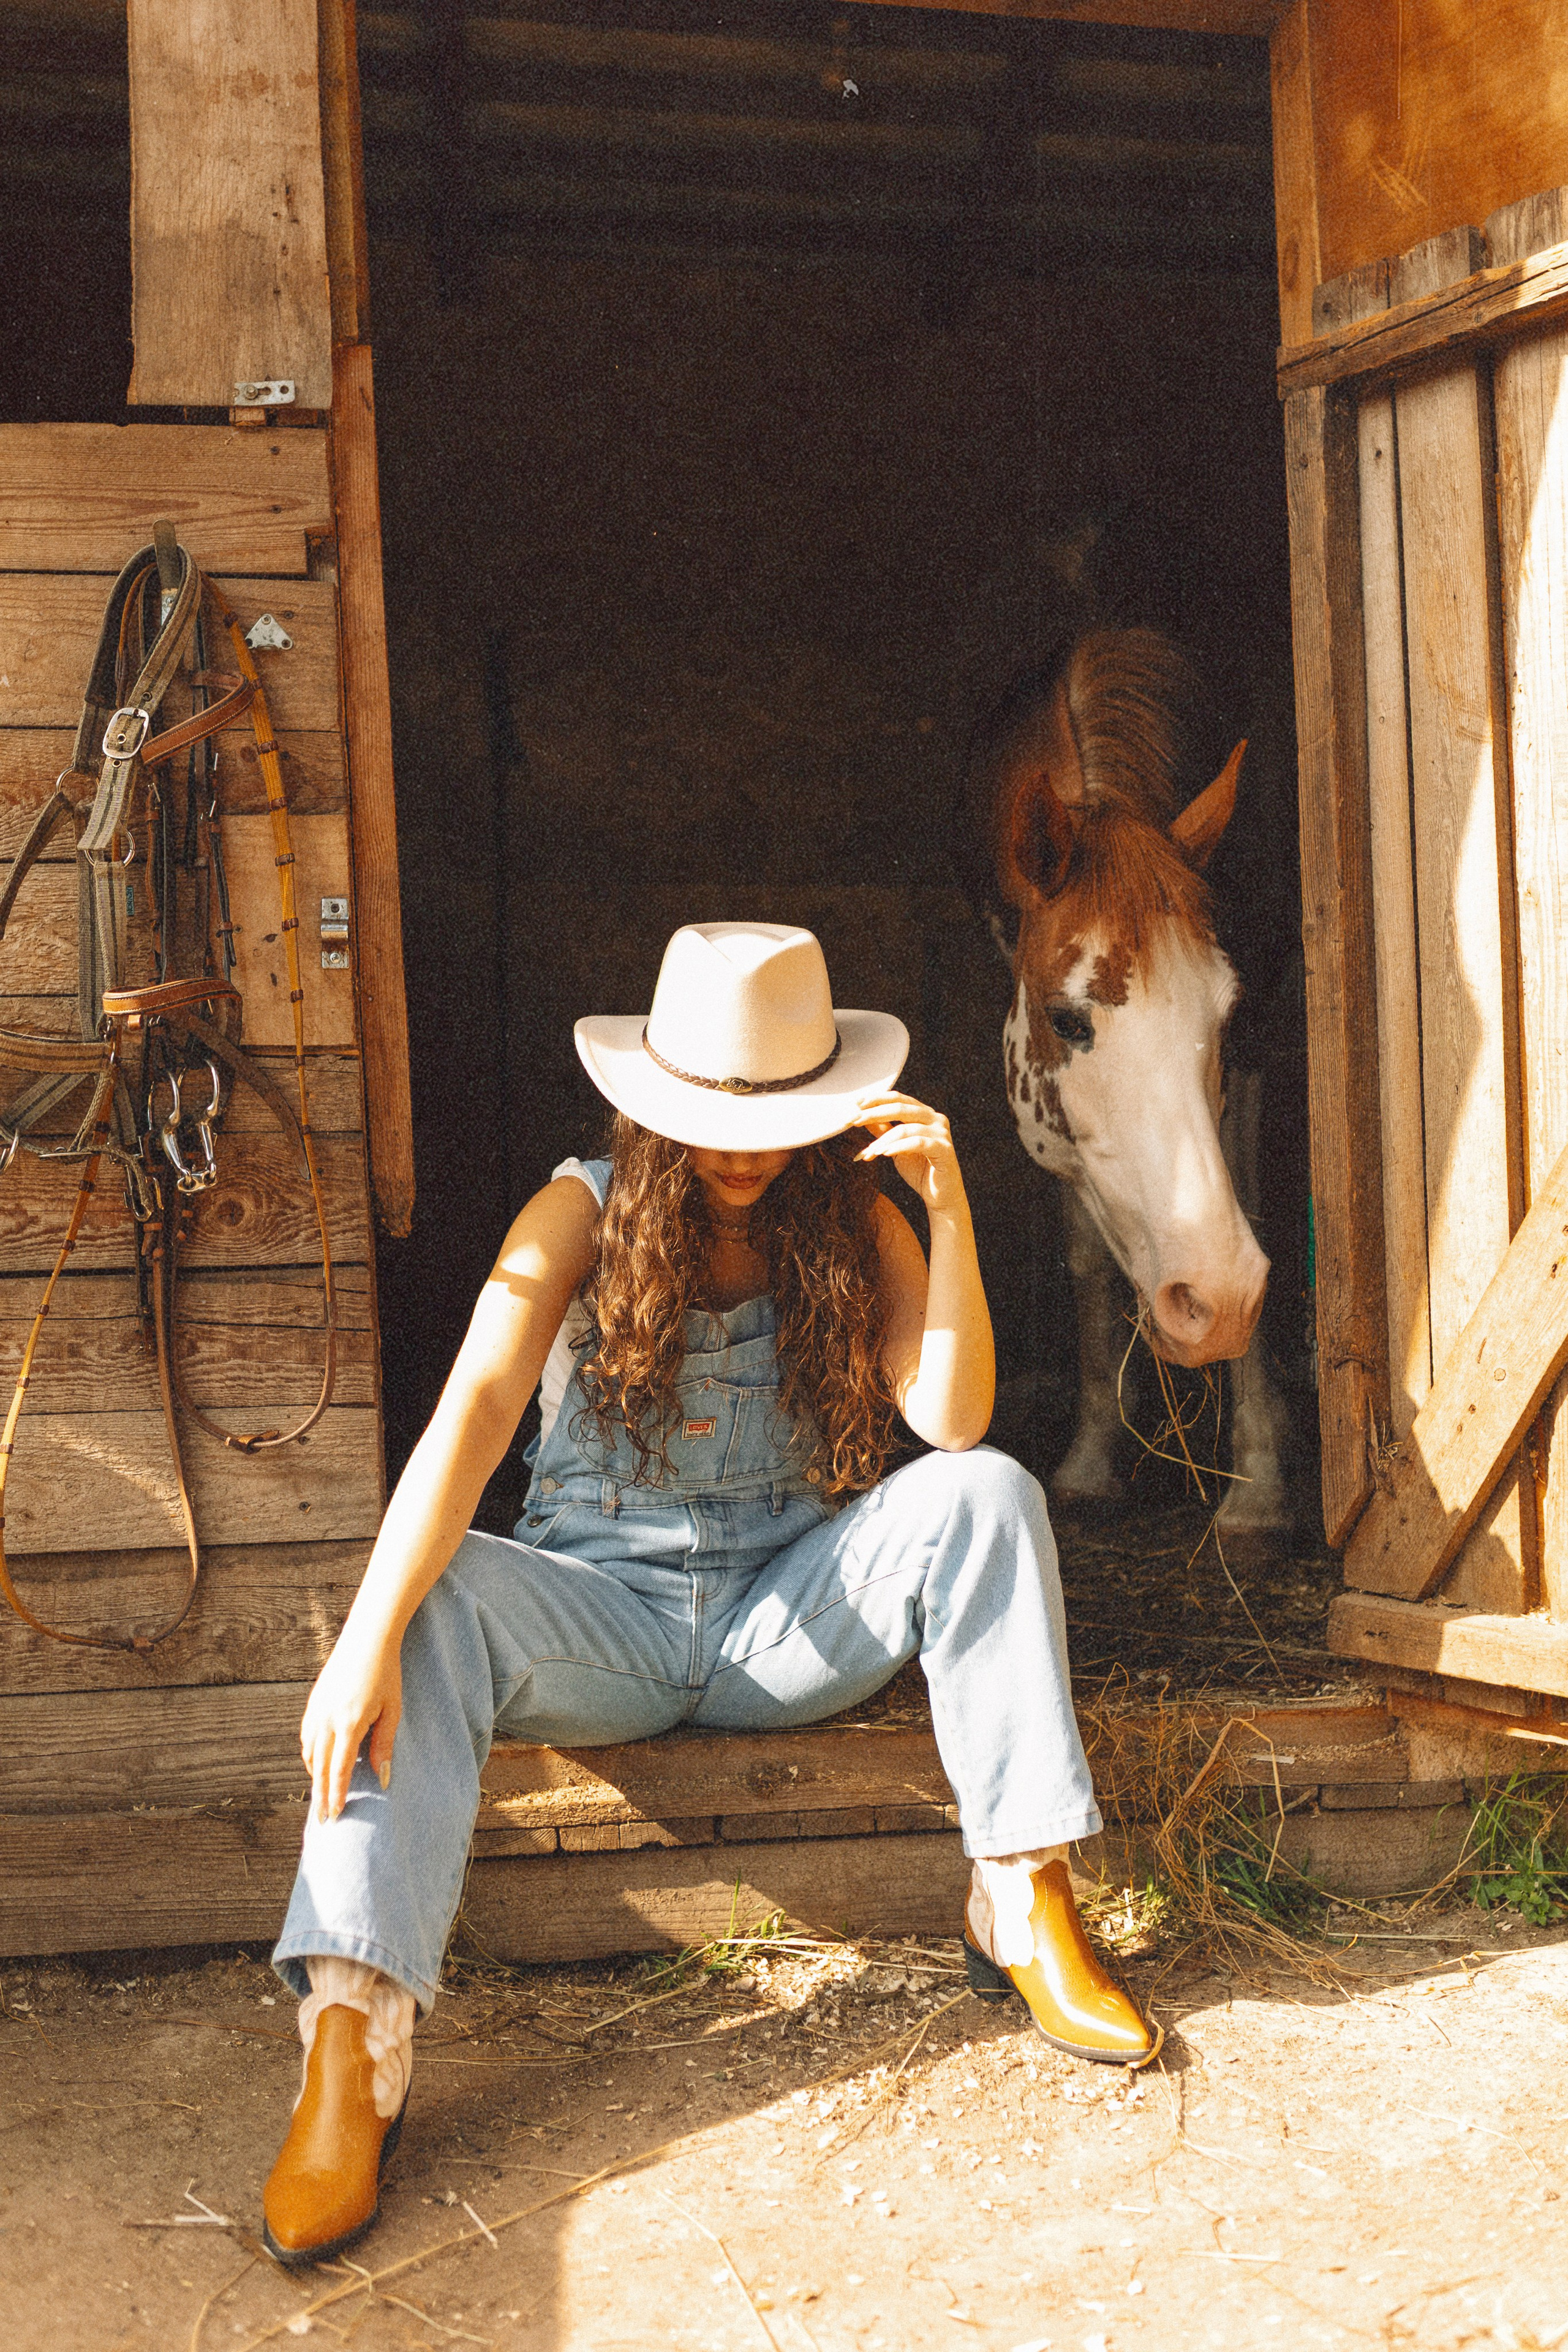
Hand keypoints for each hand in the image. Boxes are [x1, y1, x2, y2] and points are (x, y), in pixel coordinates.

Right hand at [300, 1622, 402, 1821]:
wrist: (366, 1639)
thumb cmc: (386, 1674)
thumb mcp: (391, 1710)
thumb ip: (384, 1745)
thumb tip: (383, 1779)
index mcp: (349, 1723)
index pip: (339, 1769)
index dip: (336, 1794)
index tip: (335, 1815)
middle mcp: (327, 1719)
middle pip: (320, 1767)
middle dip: (321, 1794)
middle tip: (323, 1819)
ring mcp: (316, 1710)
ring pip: (309, 1753)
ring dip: (315, 1775)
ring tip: (323, 1793)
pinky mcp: (312, 1702)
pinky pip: (306, 1737)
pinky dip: (311, 1755)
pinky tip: (319, 1763)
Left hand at [853, 1090, 965, 1213]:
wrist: (940, 1196)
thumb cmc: (919, 1170)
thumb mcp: (895, 1147)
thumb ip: (883, 1130)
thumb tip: (862, 1116)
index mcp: (924, 1114)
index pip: (898, 1098)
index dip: (876, 1100)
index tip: (855, 1104)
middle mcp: (935, 1118)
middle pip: (900, 1108)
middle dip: (873, 1114)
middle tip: (853, 1120)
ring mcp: (941, 1133)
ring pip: (906, 1128)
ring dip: (883, 1139)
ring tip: (869, 1150)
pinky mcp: (944, 1149)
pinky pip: (917, 1143)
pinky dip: (898, 1147)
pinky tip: (884, 1153)